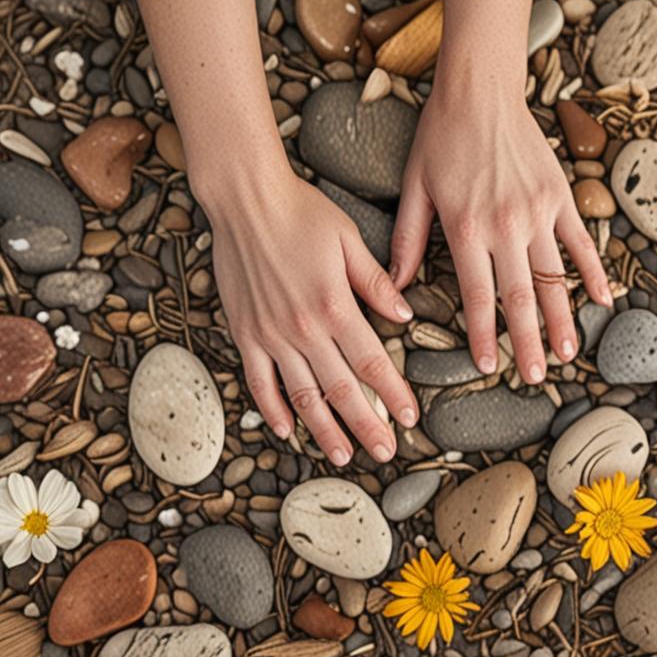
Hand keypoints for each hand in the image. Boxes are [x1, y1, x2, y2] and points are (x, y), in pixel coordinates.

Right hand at [196, 169, 417, 465]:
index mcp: (335, 306)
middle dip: (367, 426)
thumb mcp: (350, 240)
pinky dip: (272, 410)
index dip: (394, 394)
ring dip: (325, 430)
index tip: (411, 418)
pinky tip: (287, 431)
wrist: (245, 200)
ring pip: (302, 396)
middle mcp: (303, 329)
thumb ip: (377, 283)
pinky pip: (258, 382)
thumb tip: (407, 317)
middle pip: (342, 390)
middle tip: (386, 453)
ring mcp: (271, 335)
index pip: (373, 363)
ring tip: (342, 456)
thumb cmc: (302, 212)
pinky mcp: (245, 333)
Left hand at [389, 83, 611, 382]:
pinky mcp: (561, 196)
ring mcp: (539, 212)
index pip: (479, 297)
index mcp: (465, 229)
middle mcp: (506, 226)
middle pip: (521, 298)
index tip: (488, 366)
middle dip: (529, 343)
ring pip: (554, 279)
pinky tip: (601, 301)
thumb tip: (394, 291)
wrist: (480, 90)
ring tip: (570, 354)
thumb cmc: (441, 137)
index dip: (484, 337)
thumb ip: (406, 242)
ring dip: (563, 320)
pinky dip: (593, 273)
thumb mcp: (414, 189)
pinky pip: (581, 243)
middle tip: (536, 378)